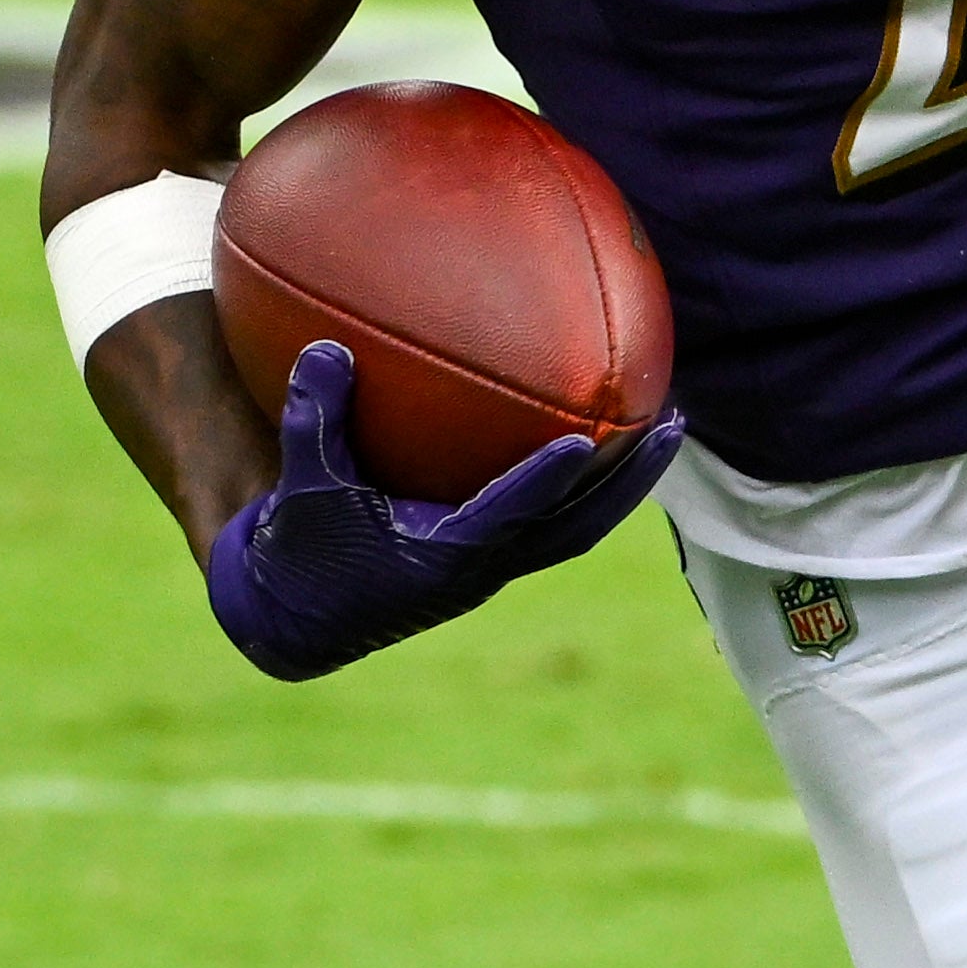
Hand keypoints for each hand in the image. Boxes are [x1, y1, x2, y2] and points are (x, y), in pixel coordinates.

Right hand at [203, 339, 682, 679]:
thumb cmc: (299, 551)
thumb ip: (314, 419)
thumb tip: (327, 349)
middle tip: (671, 424)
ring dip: (624, 485)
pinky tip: (604, 442)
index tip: (586, 439)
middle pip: (577, 526)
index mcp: (443, 556)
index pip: (509, 514)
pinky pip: (554, 522)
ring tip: (665, 430)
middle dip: (628, 479)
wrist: (295, 618)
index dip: (546, 480)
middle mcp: (480, 568)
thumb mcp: (302, 486)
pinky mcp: (487, 562)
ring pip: (578, 528)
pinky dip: (584, 486)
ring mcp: (490, 569)